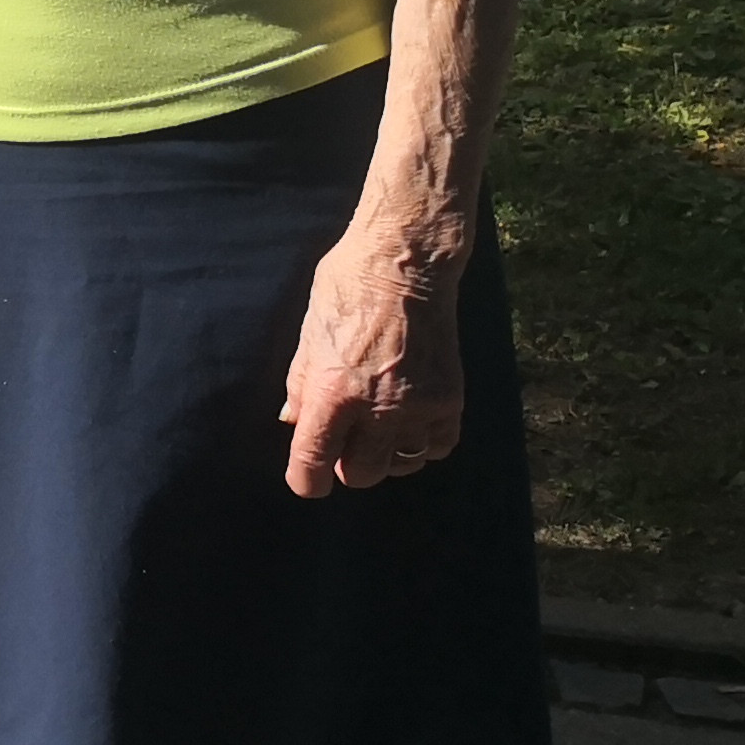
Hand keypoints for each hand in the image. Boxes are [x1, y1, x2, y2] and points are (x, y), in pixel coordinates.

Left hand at [279, 222, 468, 497]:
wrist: (406, 264)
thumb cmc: (346, 291)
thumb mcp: (309, 336)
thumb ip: (302, 387)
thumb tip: (294, 424)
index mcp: (333, 393)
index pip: (313, 465)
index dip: (306, 479)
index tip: (307, 477)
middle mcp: (378, 408)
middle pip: (361, 475)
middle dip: (347, 464)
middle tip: (344, 439)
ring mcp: (419, 406)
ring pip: (401, 465)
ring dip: (386, 454)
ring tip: (378, 426)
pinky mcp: (450, 399)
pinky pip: (437, 446)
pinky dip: (422, 442)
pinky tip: (409, 420)